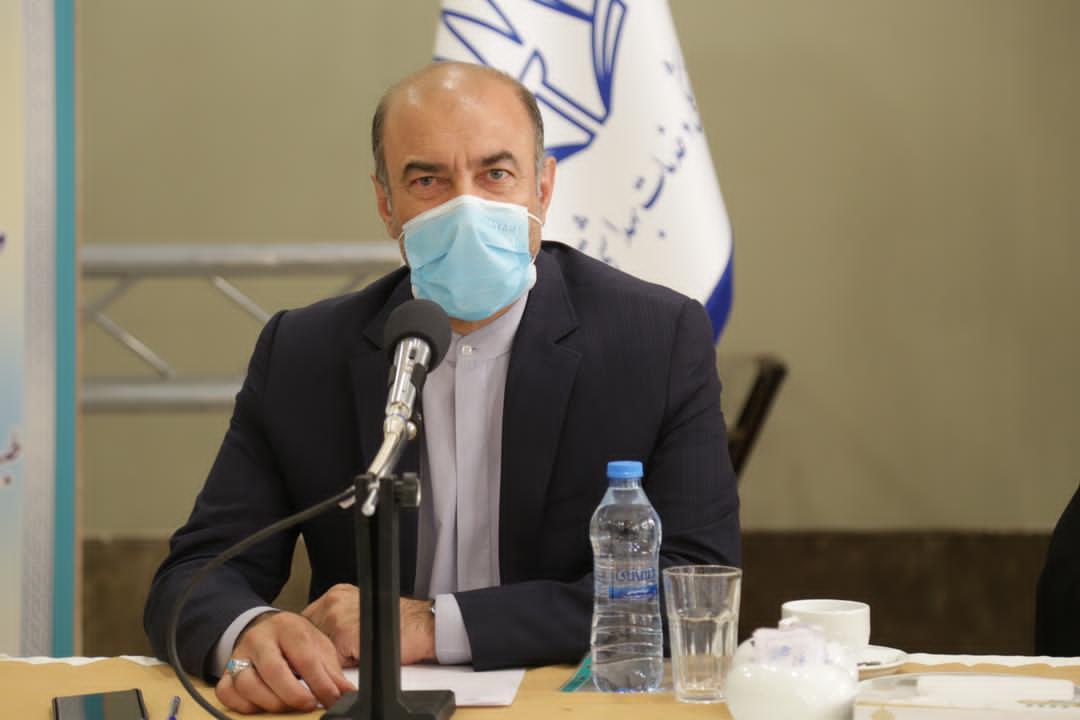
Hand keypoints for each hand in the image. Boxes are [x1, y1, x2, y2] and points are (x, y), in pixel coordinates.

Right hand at [214, 611, 353, 713]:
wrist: (266, 628)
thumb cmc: (294, 639)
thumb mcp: (317, 646)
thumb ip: (332, 672)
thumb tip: (348, 694)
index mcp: (287, 627)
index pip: (304, 657)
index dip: (319, 683)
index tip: (330, 698)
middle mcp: (260, 639)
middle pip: (272, 670)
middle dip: (293, 694)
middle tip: (308, 704)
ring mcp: (239, 655)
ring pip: (246, 684)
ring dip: (270, 702)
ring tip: (288, 707)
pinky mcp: (226, 672)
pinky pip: (226, 693)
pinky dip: (243, 705)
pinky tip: (262, 706)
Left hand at [301, 584, 436, 666]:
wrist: (423, 625)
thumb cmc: (400, 622)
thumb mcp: (362, 610)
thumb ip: (338, 617)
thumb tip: (320, 638)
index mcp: (337, 593)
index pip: (308, 621)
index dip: (314, 637)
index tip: (323, 645)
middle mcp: (333, 600)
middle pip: (308, 633)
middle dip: (319, 647)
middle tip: (340, 652)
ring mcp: (336, 616)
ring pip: (318, 647)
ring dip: (331, 655)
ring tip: (354, 651)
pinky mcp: (344, 634)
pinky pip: (332, 659)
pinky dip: (344, 664)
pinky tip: (360, 655)